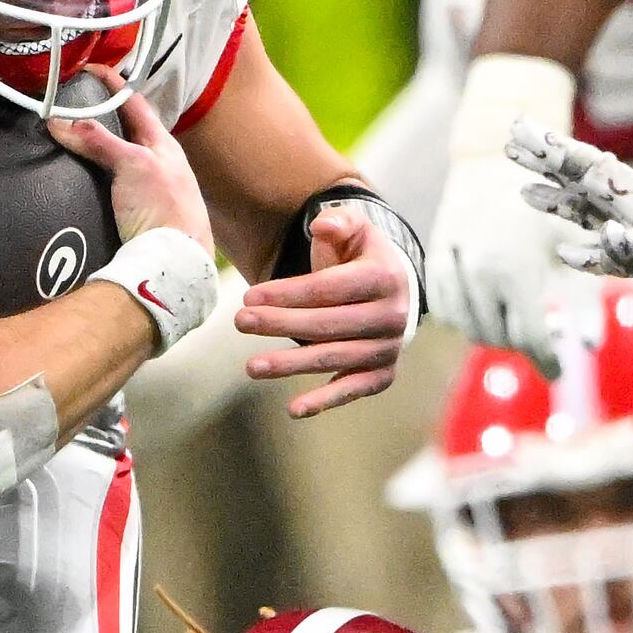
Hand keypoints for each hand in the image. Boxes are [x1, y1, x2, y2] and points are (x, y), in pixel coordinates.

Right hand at [47, 83, 213, 254]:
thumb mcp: (132, 165)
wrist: (175, 262)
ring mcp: (150, 190)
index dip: (113, 85)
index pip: (135, 104)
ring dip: (100, 150)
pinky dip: (98, 178)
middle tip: (75, 105)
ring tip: (72, 142)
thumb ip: (99, 140)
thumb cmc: (164, 208)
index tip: (90, 70)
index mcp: (163, 145)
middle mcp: (159, 164)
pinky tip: (83, 183)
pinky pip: (113, 187)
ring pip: (121, 160)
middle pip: (127, 132)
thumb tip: (59, 121)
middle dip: (103, 118)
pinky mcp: (139, 215)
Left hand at [239, 200, 414, 418]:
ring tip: (251, 366)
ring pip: (333, 359)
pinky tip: (294, 409)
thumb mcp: (354, 230)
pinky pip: (353, 390)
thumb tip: (321, 226)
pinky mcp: (382, 374)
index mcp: (385, 278)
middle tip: (240, 322)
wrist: (393, 291)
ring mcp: (388, 348)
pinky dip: (325, 401)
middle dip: (280, 324)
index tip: (249, 297)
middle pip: (327, 324)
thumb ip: (338, 222)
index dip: (287, 294)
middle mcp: (392, 317)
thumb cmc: (360, 259)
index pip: (329, 288)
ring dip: (291, 365)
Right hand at [426, 56, 583, 363]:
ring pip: (471, 329)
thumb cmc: (546, 203)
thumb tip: (591, 349)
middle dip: (525, 344)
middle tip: (544, 340)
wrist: (494, 160)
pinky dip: (467, 319)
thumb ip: (585, 301)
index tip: (560, 370)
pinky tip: (489, 309)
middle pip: (500, 338)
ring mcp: (450, 268)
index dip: (548, 361)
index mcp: (515, 268)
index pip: (530, 338)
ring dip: (497, 334)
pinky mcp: (433, 262)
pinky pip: (446, 313)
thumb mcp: (574, 245)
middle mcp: (478, 272)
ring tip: (519, 323)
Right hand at [506, 124, 632, 325]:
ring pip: (588, 213)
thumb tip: (607, 238)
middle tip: (509, 141)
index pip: (589, 168)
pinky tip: (564, 251)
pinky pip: (605, 252)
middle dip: (546, 162)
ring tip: (522, 191)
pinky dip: (583, 249)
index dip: (554, 150)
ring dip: (557, 202)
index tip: (522, 128)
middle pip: (582, 180)